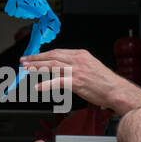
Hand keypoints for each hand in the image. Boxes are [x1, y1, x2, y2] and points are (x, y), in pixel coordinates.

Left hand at [21, 48, 140, 114]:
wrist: (116, 90)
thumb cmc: (105, 82)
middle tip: (24, 61)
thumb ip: (76, 65)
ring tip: (26, 70)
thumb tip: (61, 67)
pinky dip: (46, 84)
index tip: (33, 57)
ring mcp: (77, 71)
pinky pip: (57, 82)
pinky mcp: (77, 82)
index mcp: (80, 54)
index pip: (57, 52)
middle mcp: (78, 60)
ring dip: (37, 68)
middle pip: (52, 56)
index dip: (43, 54)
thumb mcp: (91, 66)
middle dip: (36, 59)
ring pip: (52, 66)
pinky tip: (38, 87)